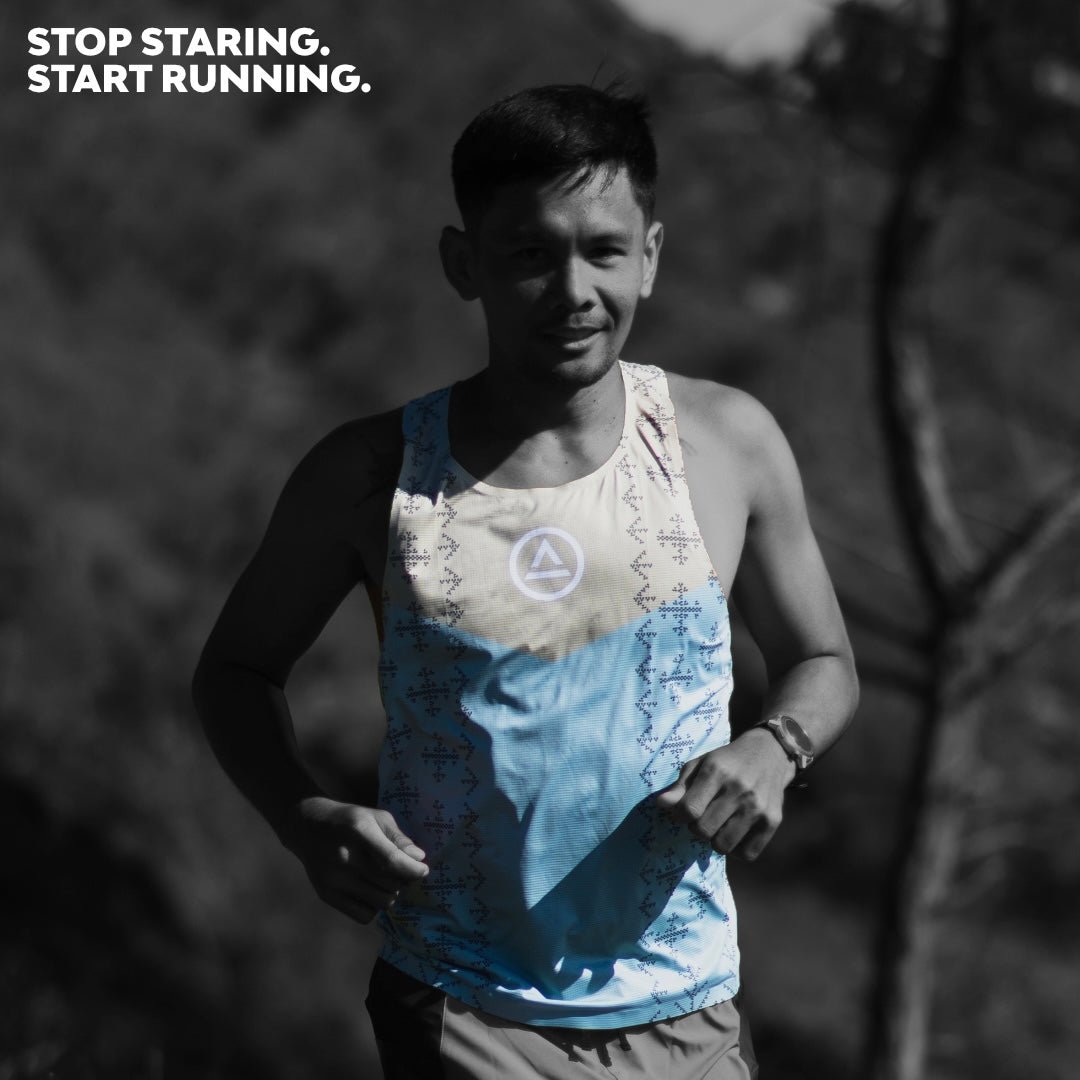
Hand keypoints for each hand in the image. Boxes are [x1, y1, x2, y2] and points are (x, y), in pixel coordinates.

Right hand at [277, 796, 428, 922]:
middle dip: (404, 880)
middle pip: (391, 885)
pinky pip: (365, 916)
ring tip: (385, 880)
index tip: (422, 870)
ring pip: (382, 903)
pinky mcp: (327, 895)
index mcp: (359, 831)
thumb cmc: (350, 820)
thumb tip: (418, 859)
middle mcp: (344, 858)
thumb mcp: (376, 817)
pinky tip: (370, 891)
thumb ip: (398, 838)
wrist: (308, 827)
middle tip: (402, 871)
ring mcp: (334, 880)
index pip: (392, 861)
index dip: (413, 870)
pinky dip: (374, 907)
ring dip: (391, 893)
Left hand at [655, 729, 796, 860]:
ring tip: (718, 825)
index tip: (683, 812)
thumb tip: (661, 805)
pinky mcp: (773, 821)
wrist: (769, 753)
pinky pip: (747, 854)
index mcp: (716, 771)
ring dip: (715, 840)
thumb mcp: (700, 764)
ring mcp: (758, 807)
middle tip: (702, 817)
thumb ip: (680, 786)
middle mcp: (739, 789)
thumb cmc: (727, 761)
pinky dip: (737, 849)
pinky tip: (736, 832)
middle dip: (696, 828)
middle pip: (703, 830)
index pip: (689, 810)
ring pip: (723, 846)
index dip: (680, 816)